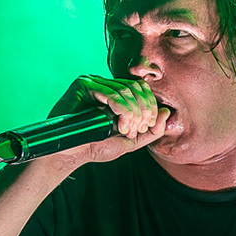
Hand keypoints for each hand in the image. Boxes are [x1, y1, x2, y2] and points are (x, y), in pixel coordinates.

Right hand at [53, 74, 170, 164]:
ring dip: (133, 114)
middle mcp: (105, 84)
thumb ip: (152, 130)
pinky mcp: (83, 85)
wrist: (68, 153)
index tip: (145, 127)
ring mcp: (93, 82)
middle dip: (143, 110)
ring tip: (125, 130)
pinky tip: (118, 124)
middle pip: (137, 87)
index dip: (150, 106)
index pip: (142, 88)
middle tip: (136, 130)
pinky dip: (122, 110)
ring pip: (127, 91)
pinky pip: (111, 93)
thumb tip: (167, 112)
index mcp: (115, 93)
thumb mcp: (131, 140)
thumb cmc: (95, 146)